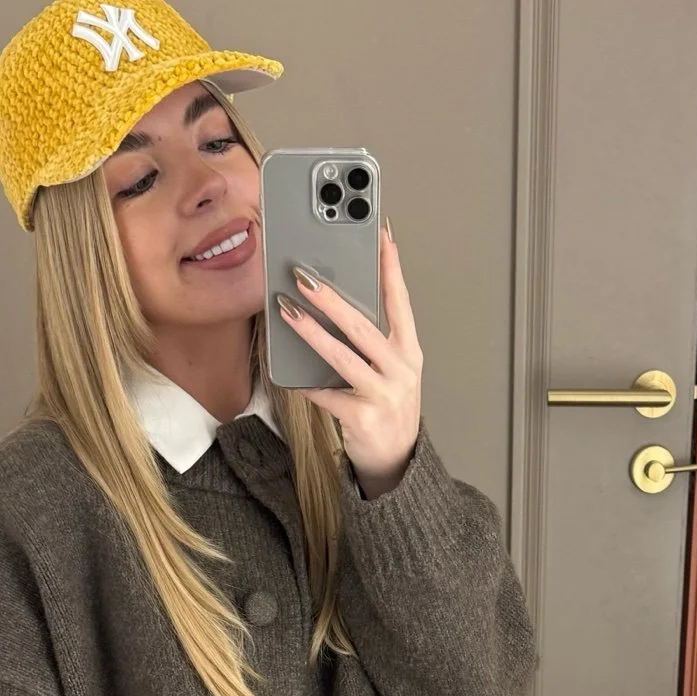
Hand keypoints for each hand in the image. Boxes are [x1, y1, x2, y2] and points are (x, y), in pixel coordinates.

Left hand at [276, 221, 421, 485]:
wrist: (397, 460)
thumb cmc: (387, 406)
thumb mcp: (391, 369)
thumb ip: (372, 340)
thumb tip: (336, 302)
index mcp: (409, 350)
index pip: (400, 301)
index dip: (390, 267)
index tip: (380, 234)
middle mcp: (401, 369)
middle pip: (363, 326)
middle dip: (331, 298)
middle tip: (304, 275)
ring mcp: (384, 394)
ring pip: (342, 356)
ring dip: (310, 331)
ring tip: (287, 310)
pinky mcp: (363, 417)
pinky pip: (327, 394)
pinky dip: (308, 384)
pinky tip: (291, 374)